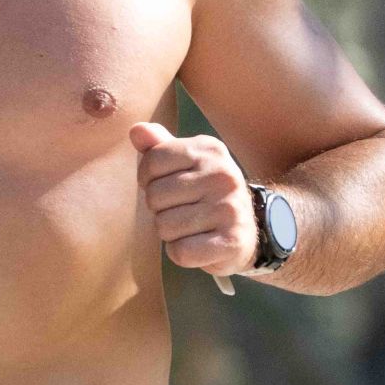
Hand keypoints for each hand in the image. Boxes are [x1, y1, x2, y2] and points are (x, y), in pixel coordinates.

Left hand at [130, 123, 252, 292]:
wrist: (248, 231)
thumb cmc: (206, 194)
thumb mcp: (187, 163)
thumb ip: (159, 146)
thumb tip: (136, 130)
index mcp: (209, 150)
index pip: (153, 161)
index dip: (148, 179)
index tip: (166, 187)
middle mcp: (223, 175)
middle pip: (155, 195)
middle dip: (160, 209)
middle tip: (182, 210)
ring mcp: (229, 208)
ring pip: (164, 226)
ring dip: (170, 233)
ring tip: (191, 227)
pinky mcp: (231, 241)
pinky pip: (181, 251)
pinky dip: (181, 253)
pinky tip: (197, 245)